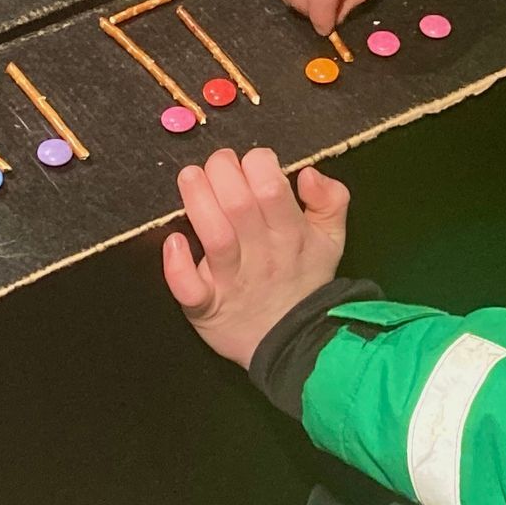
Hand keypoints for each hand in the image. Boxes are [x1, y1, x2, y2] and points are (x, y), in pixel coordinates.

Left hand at [163, 149, 350, 368]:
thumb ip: (331, 199)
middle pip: (239, 204)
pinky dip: (177, 265)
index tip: (249, 163)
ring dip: (198, 201)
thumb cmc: (305, 279)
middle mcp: (261, 253)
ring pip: (214, 235)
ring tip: (189, 177)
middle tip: (216, 165)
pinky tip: (174, 242)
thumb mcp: (331, 238)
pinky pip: (189, 288)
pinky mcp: (206, 305)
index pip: (273, 187)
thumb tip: (308, 172)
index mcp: (291, 233)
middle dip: (222, 172)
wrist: (294, 341)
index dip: (257, 162)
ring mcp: (232, 280)